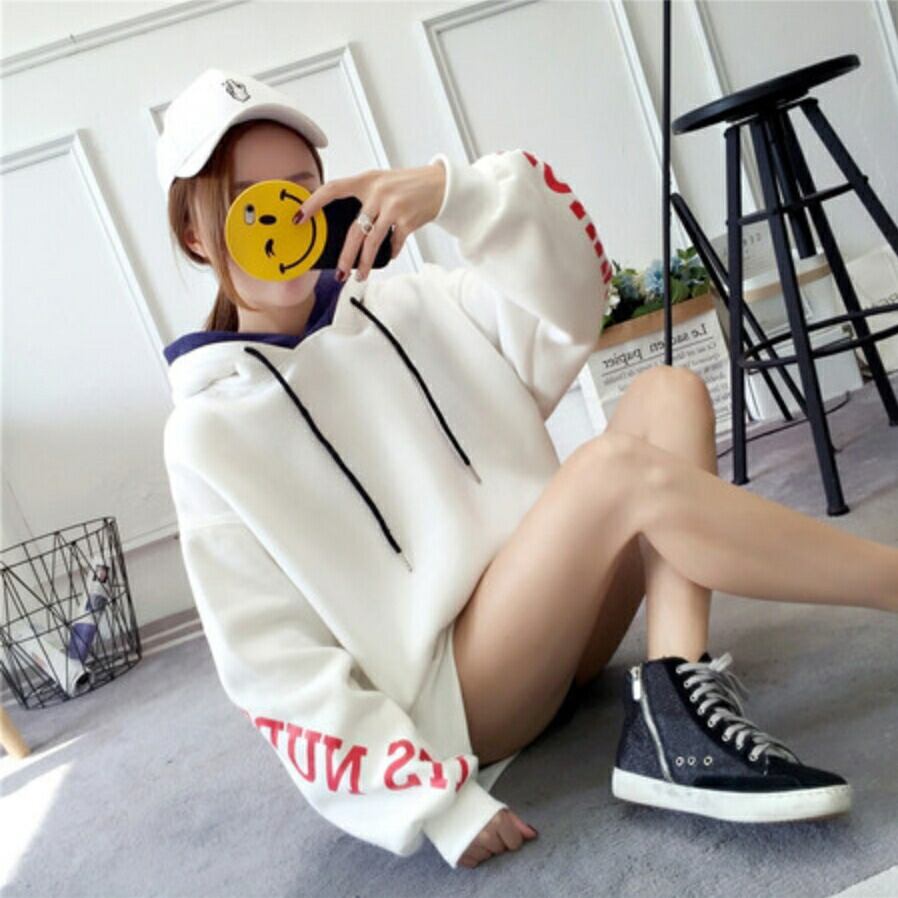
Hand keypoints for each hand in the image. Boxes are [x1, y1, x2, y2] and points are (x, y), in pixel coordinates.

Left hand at [293, 161, 446, 281]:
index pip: (333, 189)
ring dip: (364, 263)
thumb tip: (342, 220)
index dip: (314, 203)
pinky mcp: (408, 220)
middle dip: (345, 256)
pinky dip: (390, 253)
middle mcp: (378, 192)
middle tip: (339, 273)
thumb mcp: (381, 181)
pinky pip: (394, 244)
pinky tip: (388, 256)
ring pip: (372, 242)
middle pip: (354, 231)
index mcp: (366, 180)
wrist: (439, 184)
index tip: (299, 217)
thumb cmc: (407, 184)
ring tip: (359, 276)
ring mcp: (393, 207)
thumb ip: (363, 195)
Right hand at [457, 807, 537, 868]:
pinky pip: (474, 862)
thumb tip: (532, 835)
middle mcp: (486, 836)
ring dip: (484, 848)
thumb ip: (516, 822)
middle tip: (485, 827)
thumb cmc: (469, 799)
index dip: (510, 836)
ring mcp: (472, 847)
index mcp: (497, 821)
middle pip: (501, 850)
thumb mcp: (495, 805)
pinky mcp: (460, 856)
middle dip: (496, 841)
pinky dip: (473, 854)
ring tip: (474, 832)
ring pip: (488, 856)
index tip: (501, 828)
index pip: (515, 843)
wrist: (444, 800)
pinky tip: (467, 840)